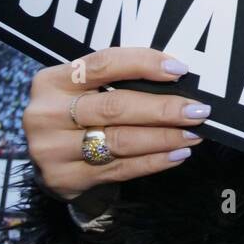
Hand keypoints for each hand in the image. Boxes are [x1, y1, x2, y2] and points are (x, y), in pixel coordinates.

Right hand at [23, 47, 210, 202]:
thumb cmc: (75, 114)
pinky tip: (178, 154)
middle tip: (198, 111)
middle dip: (163, 109)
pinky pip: (121, 169)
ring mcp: (53, 149)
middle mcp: (47, 114)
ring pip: (121, 140)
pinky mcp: (65, 179)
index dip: (144, 64)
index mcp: (52, 81)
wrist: (45, 160)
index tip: (180, 70)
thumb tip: (176, 75)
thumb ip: (115, 80)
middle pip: (116, 106)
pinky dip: (154, 161)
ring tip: (194, 134)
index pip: (104, 64)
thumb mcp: (82, 90)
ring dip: (165, 137)